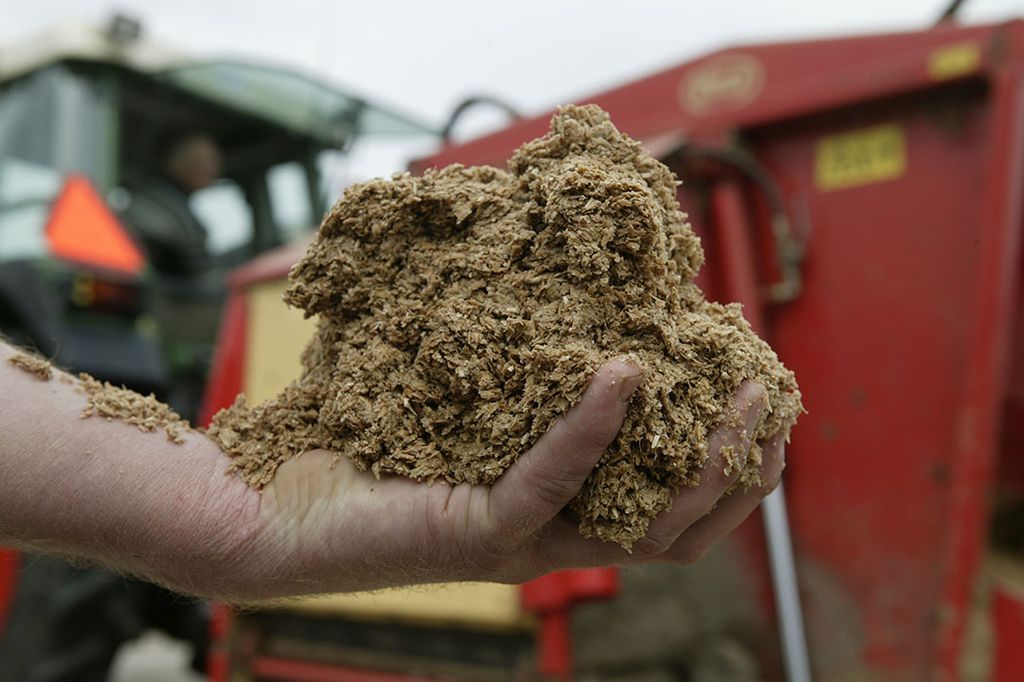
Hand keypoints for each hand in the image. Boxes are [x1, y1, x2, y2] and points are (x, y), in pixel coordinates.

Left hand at [241, 359, 782, 597]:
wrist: (263, 507)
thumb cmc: (354, 442)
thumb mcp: (454, 391)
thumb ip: (508, 356)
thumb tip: (549, 271)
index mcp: (554, 507)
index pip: (667, 497)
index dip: (726, 454)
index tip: (756, 383)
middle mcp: (552, 534)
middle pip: (681, 524)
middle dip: (743, 465)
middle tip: (775, 394)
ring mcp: (521, 542)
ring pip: (644, 523)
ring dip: (703, 457)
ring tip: (740, 389)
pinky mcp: (479, 534)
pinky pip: (553, 481)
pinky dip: (592, 427)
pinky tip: (621, 372)